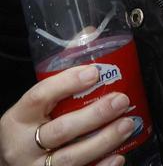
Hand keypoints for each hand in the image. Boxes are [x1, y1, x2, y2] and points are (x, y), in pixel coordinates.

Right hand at [0, 66, 134, 165]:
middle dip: (94, 115)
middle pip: (60, 130)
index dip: (66, 83)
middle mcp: (23, 146)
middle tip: (121, 100)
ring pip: (70, 159)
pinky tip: (119, 156)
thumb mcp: (35, 107)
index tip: (94, 72)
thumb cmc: (31, 129)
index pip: (38, 97)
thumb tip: (91, 32)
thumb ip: (60, 76)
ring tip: (127, 125)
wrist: (12, 163)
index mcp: (18, 119)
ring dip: (103, 141)